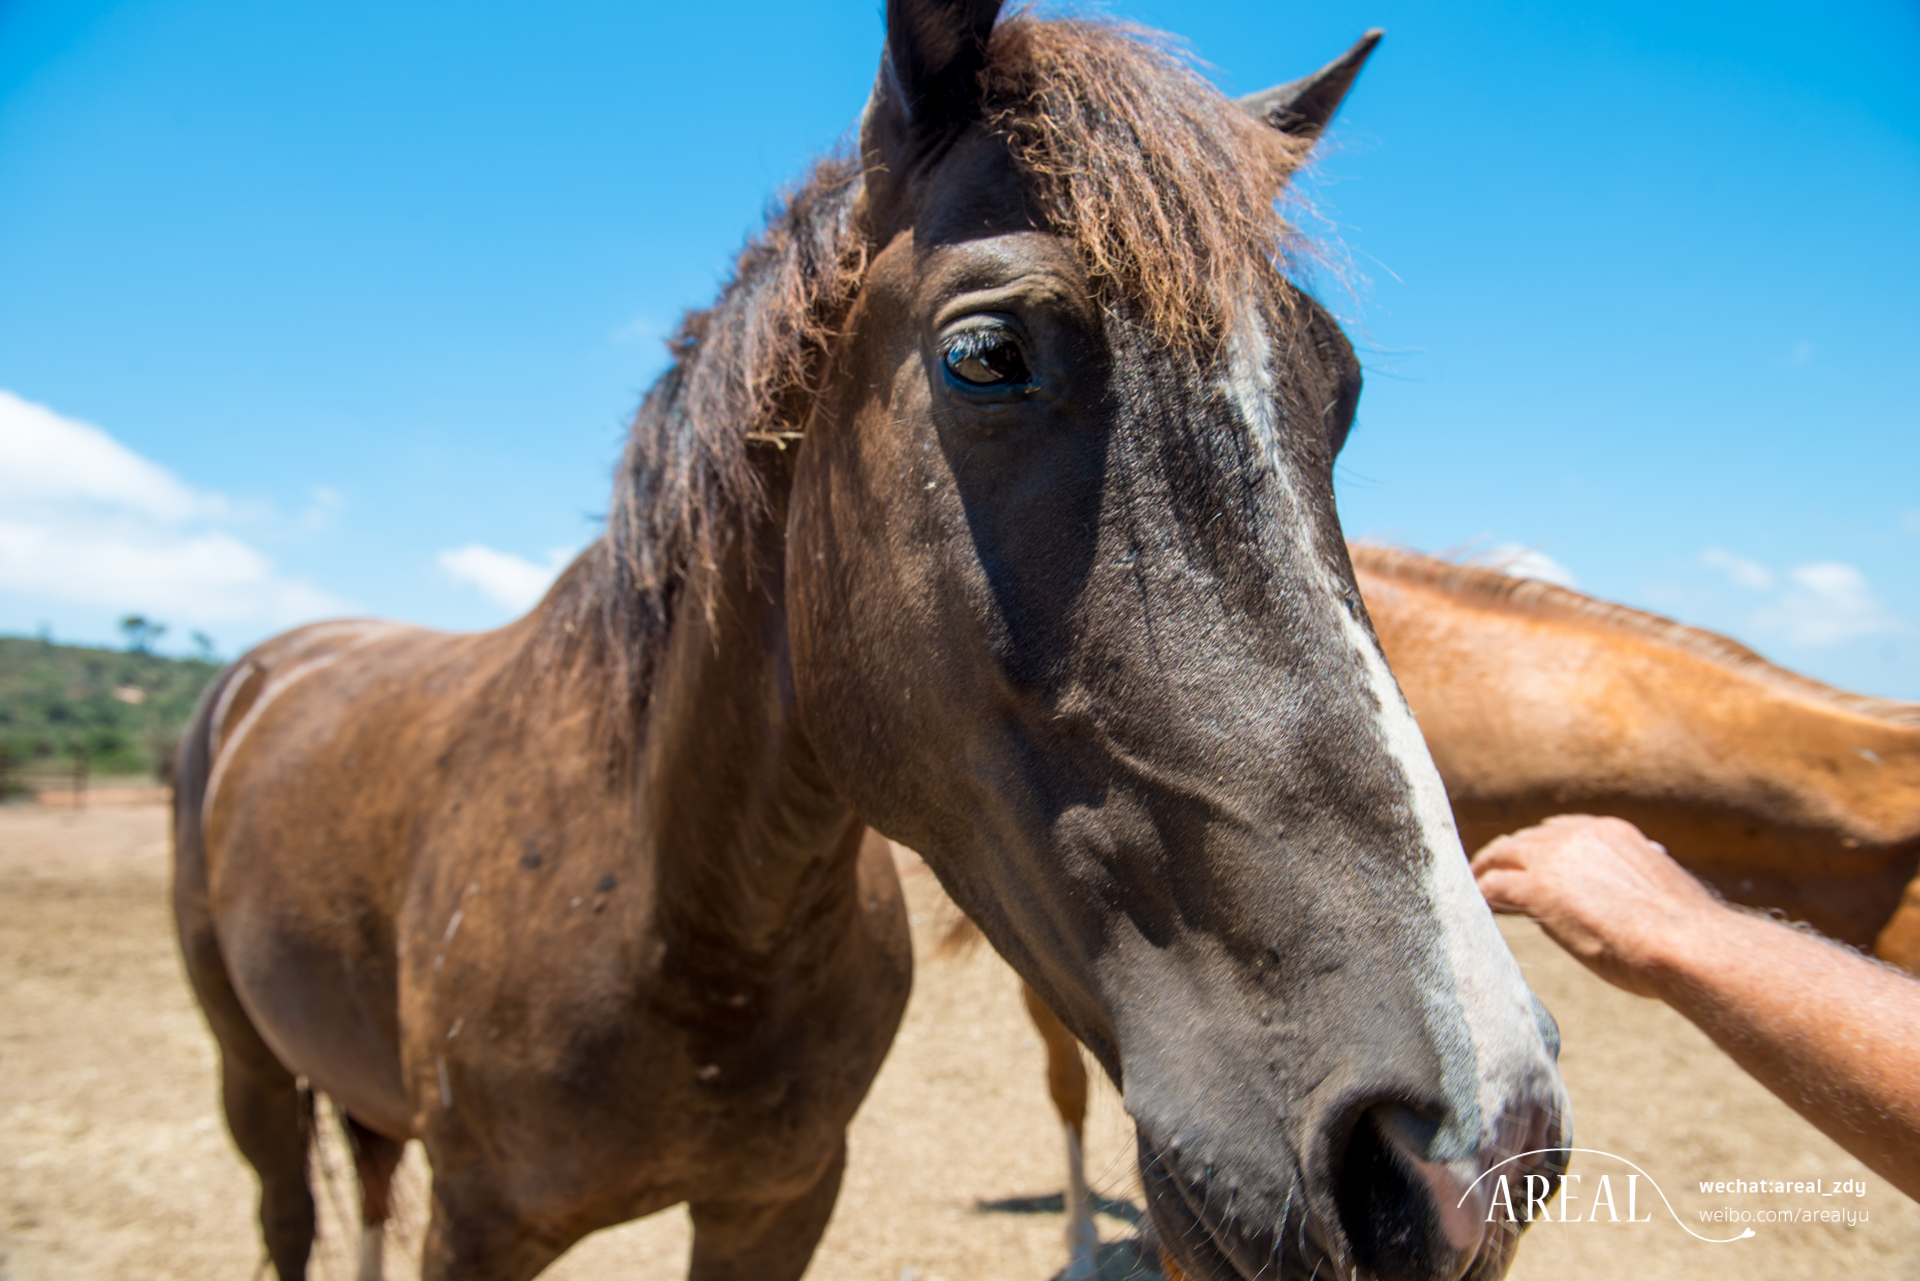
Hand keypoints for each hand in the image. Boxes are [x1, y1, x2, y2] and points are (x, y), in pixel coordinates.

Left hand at [1471, 815, 1723, 998]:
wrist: (1684, 943)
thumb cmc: (1684, 932)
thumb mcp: (1657, 890)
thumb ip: (1631, 884)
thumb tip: (1623, 898)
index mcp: (1612, 832)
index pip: (1563, 830)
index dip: (1540, 845)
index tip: (1529, 858)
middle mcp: (1579, 836)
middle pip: (1528, 839)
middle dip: (1508, 854)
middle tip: (1490, 869)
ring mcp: (1554, 860)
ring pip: (1503, 855)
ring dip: (1486, 869)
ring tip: (1475, 884)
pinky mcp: (1537, 889)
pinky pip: (1495, 887)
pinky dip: (1482, 893)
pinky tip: (1477, 906)